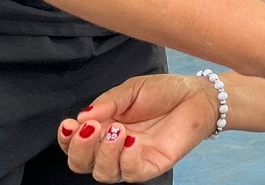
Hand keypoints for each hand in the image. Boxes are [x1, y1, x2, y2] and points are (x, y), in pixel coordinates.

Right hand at [58, 74, 214, 182]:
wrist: (197, 95)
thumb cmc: (164, 91)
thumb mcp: (131, 90)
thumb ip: (108, 102)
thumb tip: (82, 117)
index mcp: (103, 128)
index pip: (75, 144)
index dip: (67, 139)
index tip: (69, 124)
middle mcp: (113, 148)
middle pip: (82, 164)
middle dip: (80, 149)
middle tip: (90, 128)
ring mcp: (132, 159)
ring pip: (103, 173)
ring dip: (103, 153)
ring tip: (117, 129)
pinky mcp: (152, 165)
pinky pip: (131, 173)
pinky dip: (126, 159)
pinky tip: (131, 140)